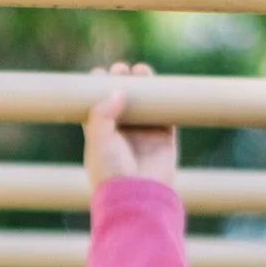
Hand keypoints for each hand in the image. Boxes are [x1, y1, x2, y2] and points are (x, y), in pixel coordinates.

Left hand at [83, 62, 178, 190]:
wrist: (139, 196)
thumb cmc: (111, 173)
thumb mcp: (98, 140)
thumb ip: (102, 112)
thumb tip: (117, 91)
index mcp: (100, 136)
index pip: (98, 105)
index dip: (99, 88)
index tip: (100, 74)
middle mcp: (123, 134)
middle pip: (123, 99)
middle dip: (122, 81)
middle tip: (121, 70)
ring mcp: (144, 135)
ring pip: (145, 102)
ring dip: (144, 84)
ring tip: (140, 71)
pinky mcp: (165, 138)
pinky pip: (167, 112)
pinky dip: (165, 97)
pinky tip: (160, 84)